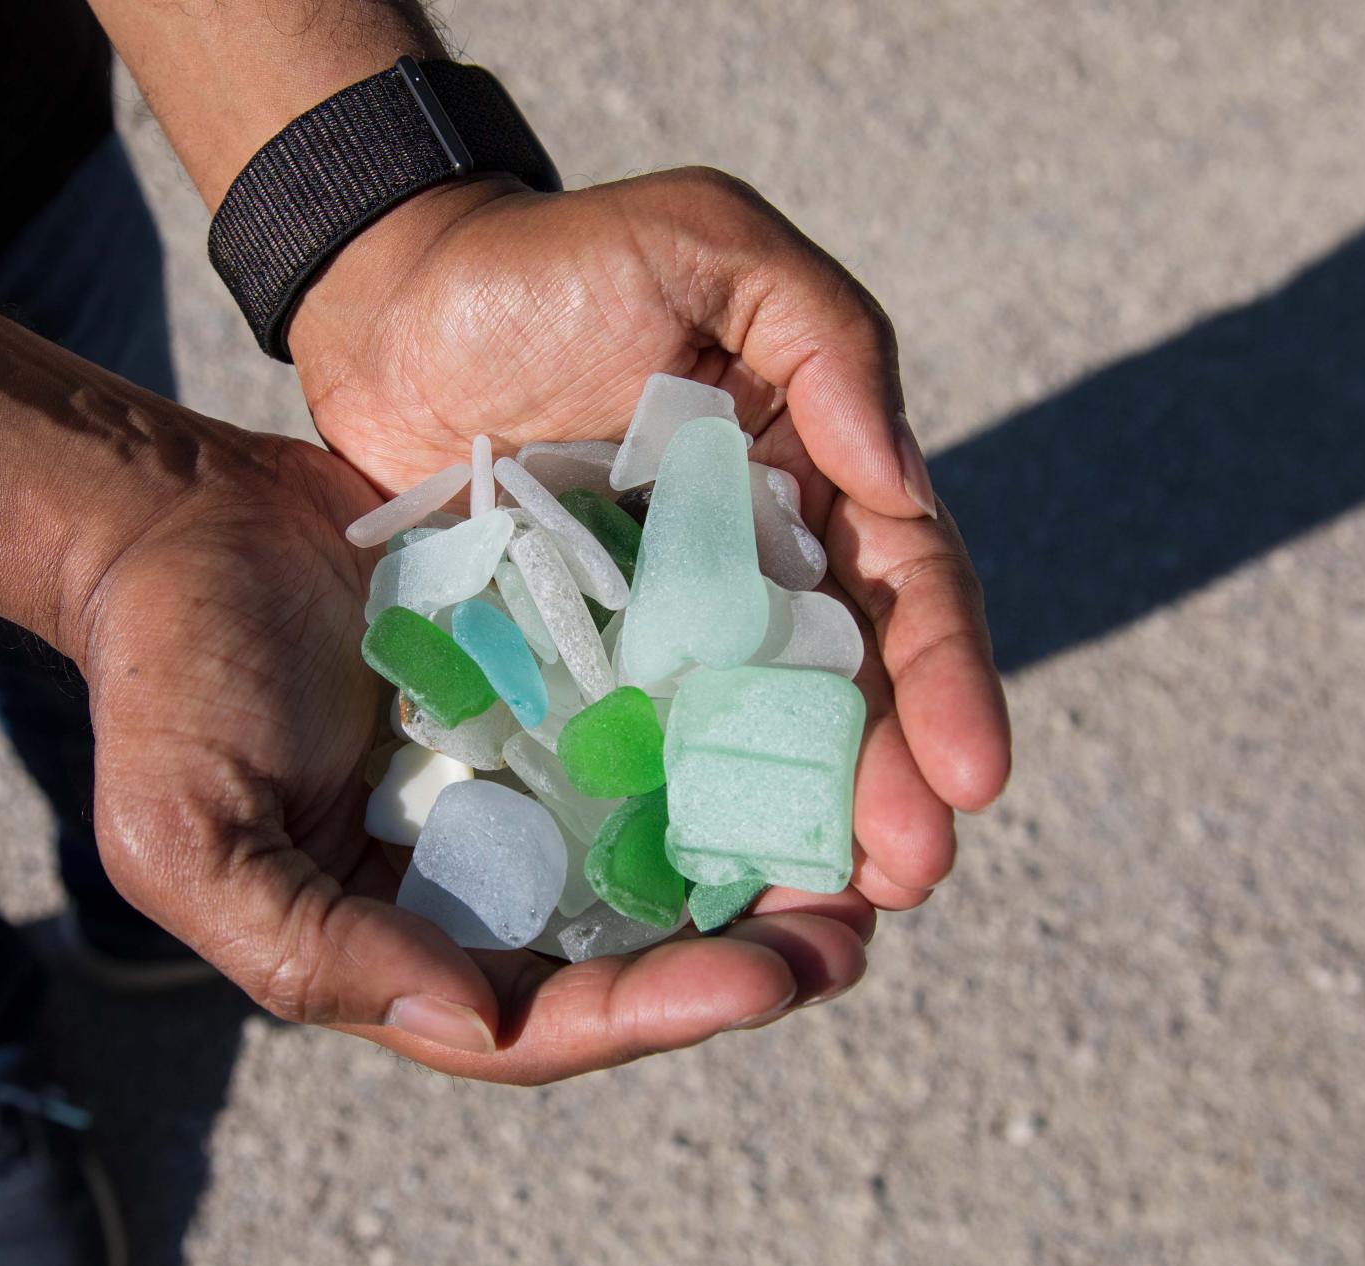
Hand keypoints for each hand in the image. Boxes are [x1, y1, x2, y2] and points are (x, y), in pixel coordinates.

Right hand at [71, 422, 872, 1082]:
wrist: (184, 528)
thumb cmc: (168, 686)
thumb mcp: (193, 837)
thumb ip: (310, 947)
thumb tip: (472, 1022)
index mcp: (402, 942)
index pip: (540, 1022)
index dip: (650, 1015)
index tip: (759, 983)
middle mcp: (480, 882)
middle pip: (630, 956)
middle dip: (743, 961)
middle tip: (852, 938)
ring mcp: (522, 789)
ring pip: (661, 857)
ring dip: (758, 868)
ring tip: (861, 862)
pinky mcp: (552, 696)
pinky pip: (652, 739)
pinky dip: (721, 752)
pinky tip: (798, 737)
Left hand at [288, 170, 1011, 910]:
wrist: (394, 304)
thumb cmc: (551, 263)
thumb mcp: (712, 248)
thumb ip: (828, 340)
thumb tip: (902, 481)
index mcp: (810, 478)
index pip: (906, 588)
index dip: (947, 682)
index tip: (970, 777)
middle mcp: (754, 568)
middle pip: (844, 692)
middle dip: (886, 785)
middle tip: (904, 876)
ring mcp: (663, 628)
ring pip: (751, 743)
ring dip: (797, 829)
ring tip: (828, 918)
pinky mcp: (577, 667)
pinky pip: (637, 754)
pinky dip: (677, 822)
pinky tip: (698, 895)